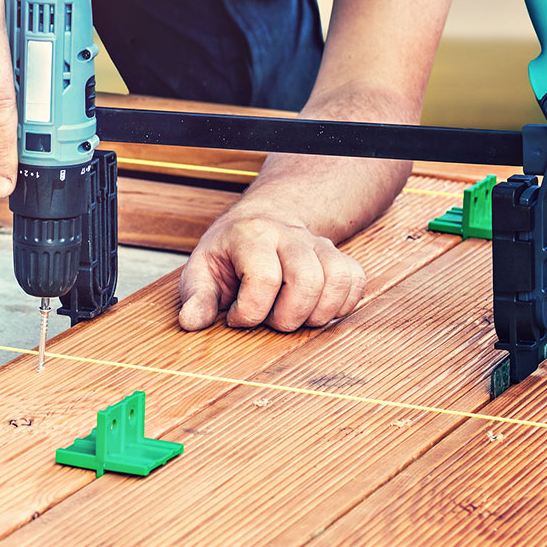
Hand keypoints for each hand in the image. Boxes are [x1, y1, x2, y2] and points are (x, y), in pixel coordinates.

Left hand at [177, 206, 366, 331]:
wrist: (262, 224)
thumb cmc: (229, 255)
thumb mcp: (201, 271)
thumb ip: (197, 296)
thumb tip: (191, 322)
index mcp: (252, 236)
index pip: (264, 279)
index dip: (250, 312)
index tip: (236, 317)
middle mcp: (290, 236)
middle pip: (307, 282)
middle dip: (286, 318)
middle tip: (268, 321)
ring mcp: (319, 245)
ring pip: (336, 281)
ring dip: (316, 314)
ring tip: (292, 317)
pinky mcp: (339, 257)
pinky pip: (355, 282)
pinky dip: (341, 306)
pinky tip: (316, 311)